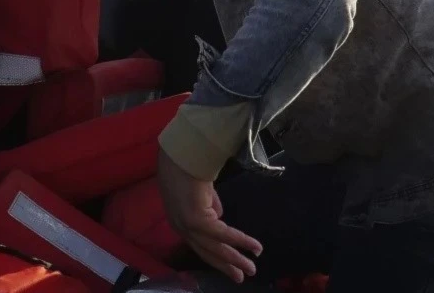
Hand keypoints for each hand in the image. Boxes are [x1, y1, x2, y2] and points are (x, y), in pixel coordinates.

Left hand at [156, 149, 261, 283]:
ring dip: (235, 259)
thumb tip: (220, 216)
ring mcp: (186, 224)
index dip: (216, 257)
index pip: (199, 245)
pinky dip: (239, 240)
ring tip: (252, 268)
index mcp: (179, 221)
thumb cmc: (189, 169)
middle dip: (226, 265)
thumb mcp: (201, 194)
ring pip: (214, 247)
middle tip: (242, 277)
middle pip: (206, 252)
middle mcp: (180, 227)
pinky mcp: (195, 219)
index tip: (231, 268)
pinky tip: (254, 247)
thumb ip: (210, 207)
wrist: (183, 155)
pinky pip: (222, 234)